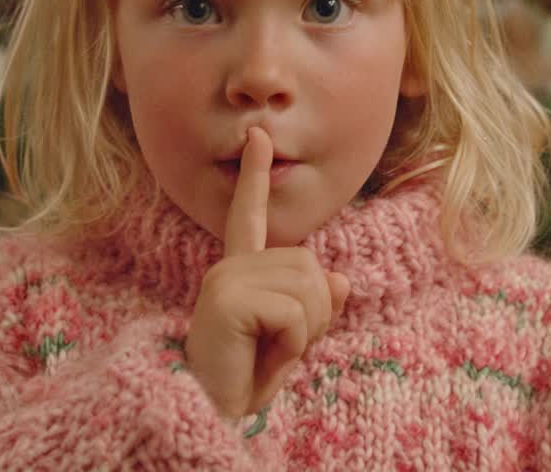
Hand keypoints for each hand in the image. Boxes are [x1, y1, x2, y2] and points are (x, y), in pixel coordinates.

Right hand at [185, 127, 350, 417]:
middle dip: (315, 314)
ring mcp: (224, 279)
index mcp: (238, 272)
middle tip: (280, 346)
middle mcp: (228, 268)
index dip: (256, 175)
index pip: (249, 217)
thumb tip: (340, 280)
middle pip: (310, 267)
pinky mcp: (227, 298)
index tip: (259, 137)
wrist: (209, 412)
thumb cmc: (244, 379)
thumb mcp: (290, 340)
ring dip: (305, 331)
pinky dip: (293, 344)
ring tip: (268, 351)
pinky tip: (260, 356)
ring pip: (309, 288)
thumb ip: (315, 307)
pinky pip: (295, 313)